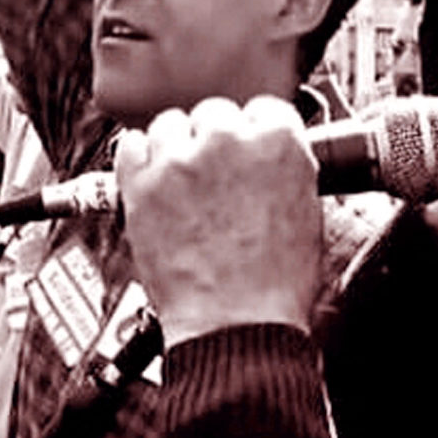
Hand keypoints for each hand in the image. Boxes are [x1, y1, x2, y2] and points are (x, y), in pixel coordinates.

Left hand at [114, 96, 321, 348]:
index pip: (264, 109)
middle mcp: (227, 142)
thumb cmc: (275, 286)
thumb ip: (287, 170)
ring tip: (184, 181)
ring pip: (170, 124)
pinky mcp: (141, 185)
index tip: (247, 148)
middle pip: (214, 112)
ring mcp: (180, 162)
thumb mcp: (307, 214)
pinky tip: (154, 181)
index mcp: (278, 143)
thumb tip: (271, 156)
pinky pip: (130, 146)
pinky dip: (139, 159)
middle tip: (216, 174)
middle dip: (215, 140)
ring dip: (176, 147)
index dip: (255, 133)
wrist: (237, 327)